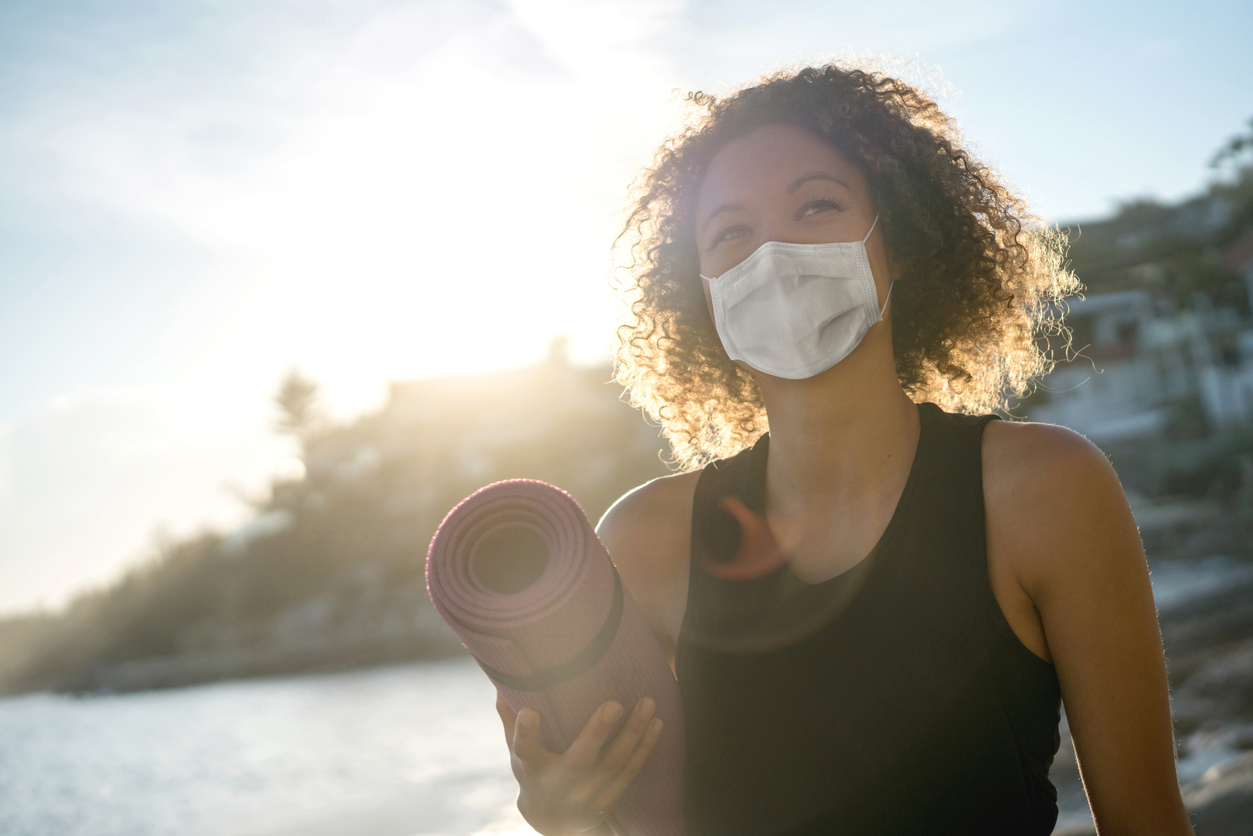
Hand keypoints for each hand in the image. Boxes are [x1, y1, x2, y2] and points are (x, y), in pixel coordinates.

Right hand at [495, 692, 663, 834]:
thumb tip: (502, 682)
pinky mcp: (608, 800)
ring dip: (633, 734)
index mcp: (532, 769)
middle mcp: (559, 785)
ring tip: (648, 703)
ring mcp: (586, 796)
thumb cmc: (535, 773)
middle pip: (578, 760)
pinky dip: (644, 748)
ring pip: (613, 764)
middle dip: (597, 733)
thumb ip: (510, 718)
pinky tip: (656, 723)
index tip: (530, 712)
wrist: (552, 821)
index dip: (525, 733)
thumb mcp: (517, 752)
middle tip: (614, 703)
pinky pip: (629, 773)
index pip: (525, 751)